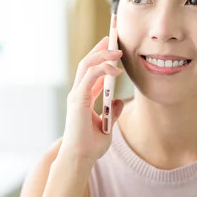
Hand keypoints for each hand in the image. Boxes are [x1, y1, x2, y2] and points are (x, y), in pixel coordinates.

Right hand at [60, 37, 124, 164]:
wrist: (80, 159)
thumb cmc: (90, 146)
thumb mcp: (107, 126)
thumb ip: (112, 112)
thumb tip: (120, 100)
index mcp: (83, 98)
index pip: (91, 71)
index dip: (101, 58)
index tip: (111, 48)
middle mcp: (77, 93)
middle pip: (87, 63)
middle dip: (99, 49)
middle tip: (112, 38)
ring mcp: (76, 95)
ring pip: (86, 65)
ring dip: (102, 55)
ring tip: (116, 49)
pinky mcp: (78, 100)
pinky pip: (90, 77)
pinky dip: (103, 69)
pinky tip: (116, 69)